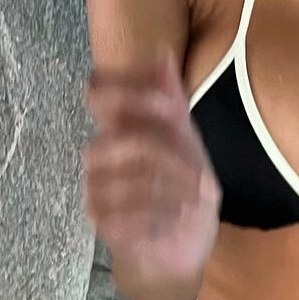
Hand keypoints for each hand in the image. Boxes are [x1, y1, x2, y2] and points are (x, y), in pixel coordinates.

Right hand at [83, 54, 220, 286]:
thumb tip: (163, 55)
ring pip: (131, 179)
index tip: (168, 107)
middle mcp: (100, 155)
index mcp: (119, 128)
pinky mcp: (102, 222)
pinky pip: (128, 213)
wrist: (180, 245)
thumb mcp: (187, 143)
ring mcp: (96, 189)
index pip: (98, 92)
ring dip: (173, 191)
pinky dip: (162, 216)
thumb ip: (173, 103)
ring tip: (196, 202)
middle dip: (171, 157)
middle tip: (202, 177)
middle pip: (126, 139)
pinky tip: (179, 219)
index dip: (125, 89)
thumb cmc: (182, 189)